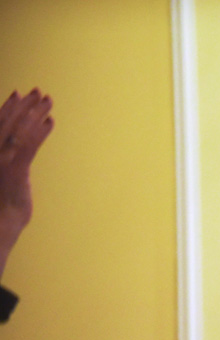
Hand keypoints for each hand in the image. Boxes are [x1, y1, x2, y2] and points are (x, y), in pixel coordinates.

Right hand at [0, 89, 53, 278]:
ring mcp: (2, 160)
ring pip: (20, 130)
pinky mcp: (16, 171)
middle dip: (25, 105)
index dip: (9, 107)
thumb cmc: (0, 204)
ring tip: (49, 101)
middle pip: (9, 121)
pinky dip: (41, 132)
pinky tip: (51, 122)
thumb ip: (7, 159)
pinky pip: (30, 146)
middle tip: (39, 91)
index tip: (19, 93)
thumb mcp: (2, 175)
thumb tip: (15, 148)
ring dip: (36, 113)